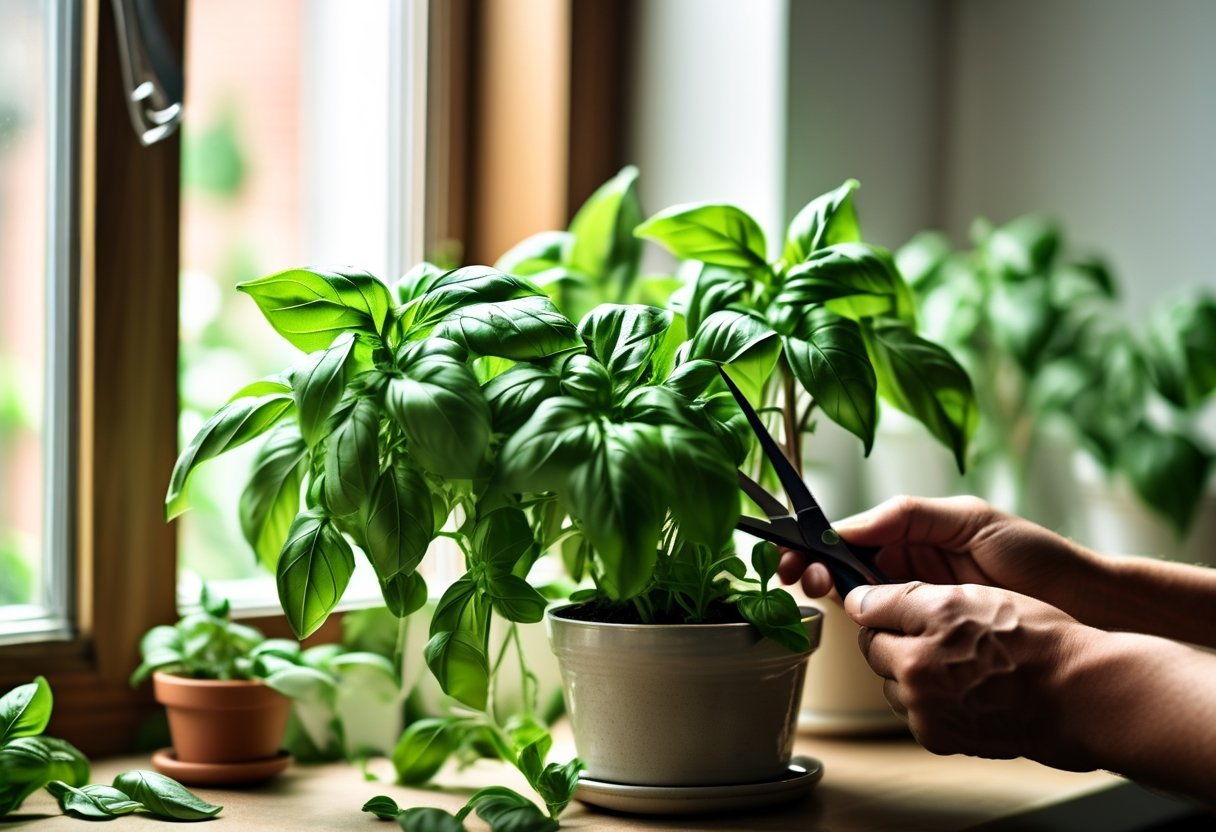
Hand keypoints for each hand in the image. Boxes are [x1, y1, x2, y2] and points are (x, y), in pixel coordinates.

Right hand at [777, 495, 1099, 621]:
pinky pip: (891, 638)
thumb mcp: (970, 519)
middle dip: (814, 571)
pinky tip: (862, 630)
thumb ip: (909, 515)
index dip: (815, 544)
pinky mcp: (934, 640)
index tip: (792, 553)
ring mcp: (920, 607)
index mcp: (912, 537)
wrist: (1084, 605)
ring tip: (827, 598)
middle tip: (802, 579)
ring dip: (836, 600)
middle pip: (844, 569)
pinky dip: (870, 634)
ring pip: (860, 604)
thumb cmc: (1035, 556)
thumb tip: (850, 526)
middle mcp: (910, 571)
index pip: (850, 537)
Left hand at [845, 581, 1097, 770]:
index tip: (899, 606)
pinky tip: (968, 686)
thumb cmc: (1036, 642)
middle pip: (879, 654)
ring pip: (898, 684)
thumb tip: (857, 601)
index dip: (886, 607)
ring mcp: (929, 718)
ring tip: (963, 662)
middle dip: (900, 641)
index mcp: (916, 651)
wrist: (1080, 696)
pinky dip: (933, 700)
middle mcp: (916, 687)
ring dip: (915, 673)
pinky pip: (920, 711)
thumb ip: (902, 599)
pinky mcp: (944, 739)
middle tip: (944, 634)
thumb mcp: (968, 597)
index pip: (868, 618)